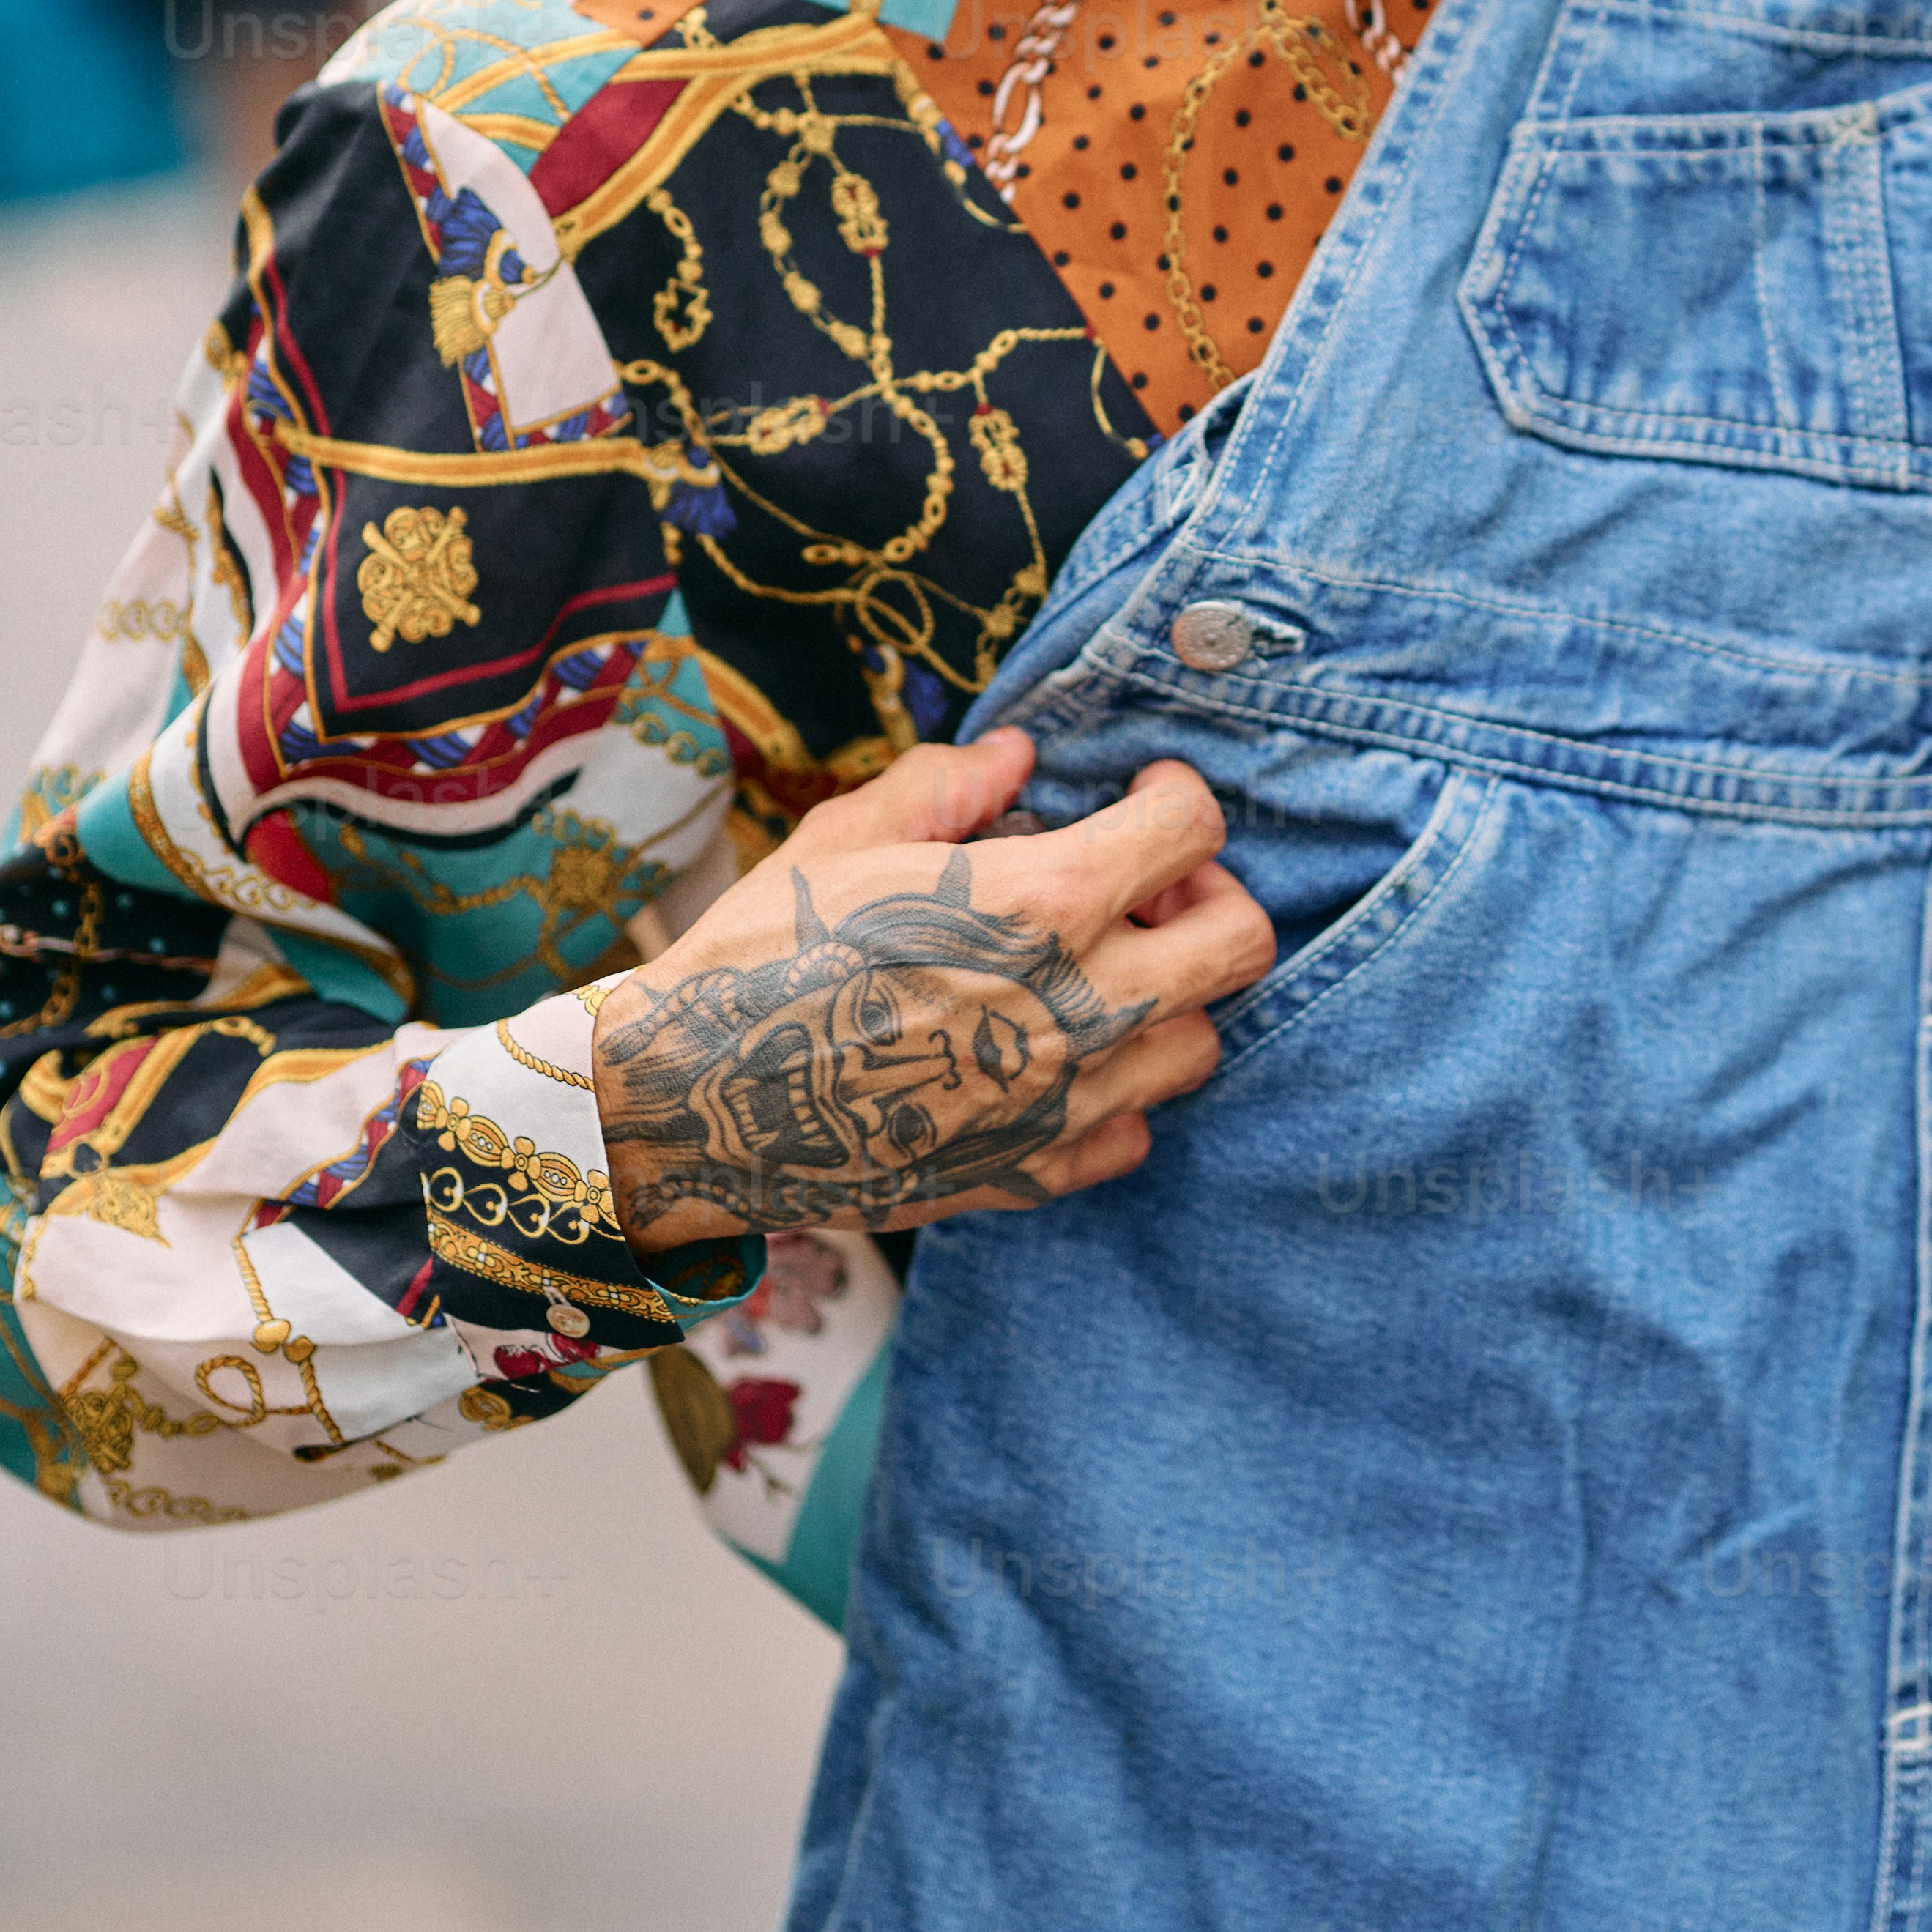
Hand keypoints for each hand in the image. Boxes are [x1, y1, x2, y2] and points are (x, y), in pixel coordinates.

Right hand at [590, 729, 1268, 1248]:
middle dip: (1211, 897)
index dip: (1179, 795)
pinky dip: (1116, 1095)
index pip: (1192, 829)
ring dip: (1169, 999)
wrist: (690, 1101)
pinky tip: (1056, 1060)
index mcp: (1042, 903)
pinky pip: (1134, 1133)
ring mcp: (1061, 1101)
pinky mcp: (1032, 1174)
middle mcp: (1076, 1004)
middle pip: (1241, 945)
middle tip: (1150, 886)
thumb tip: (1022, 758)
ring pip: (1200, 1046)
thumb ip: (951, 786)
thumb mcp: (847, 836)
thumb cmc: (760, 952)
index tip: (1145, 793)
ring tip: (1100, 974)